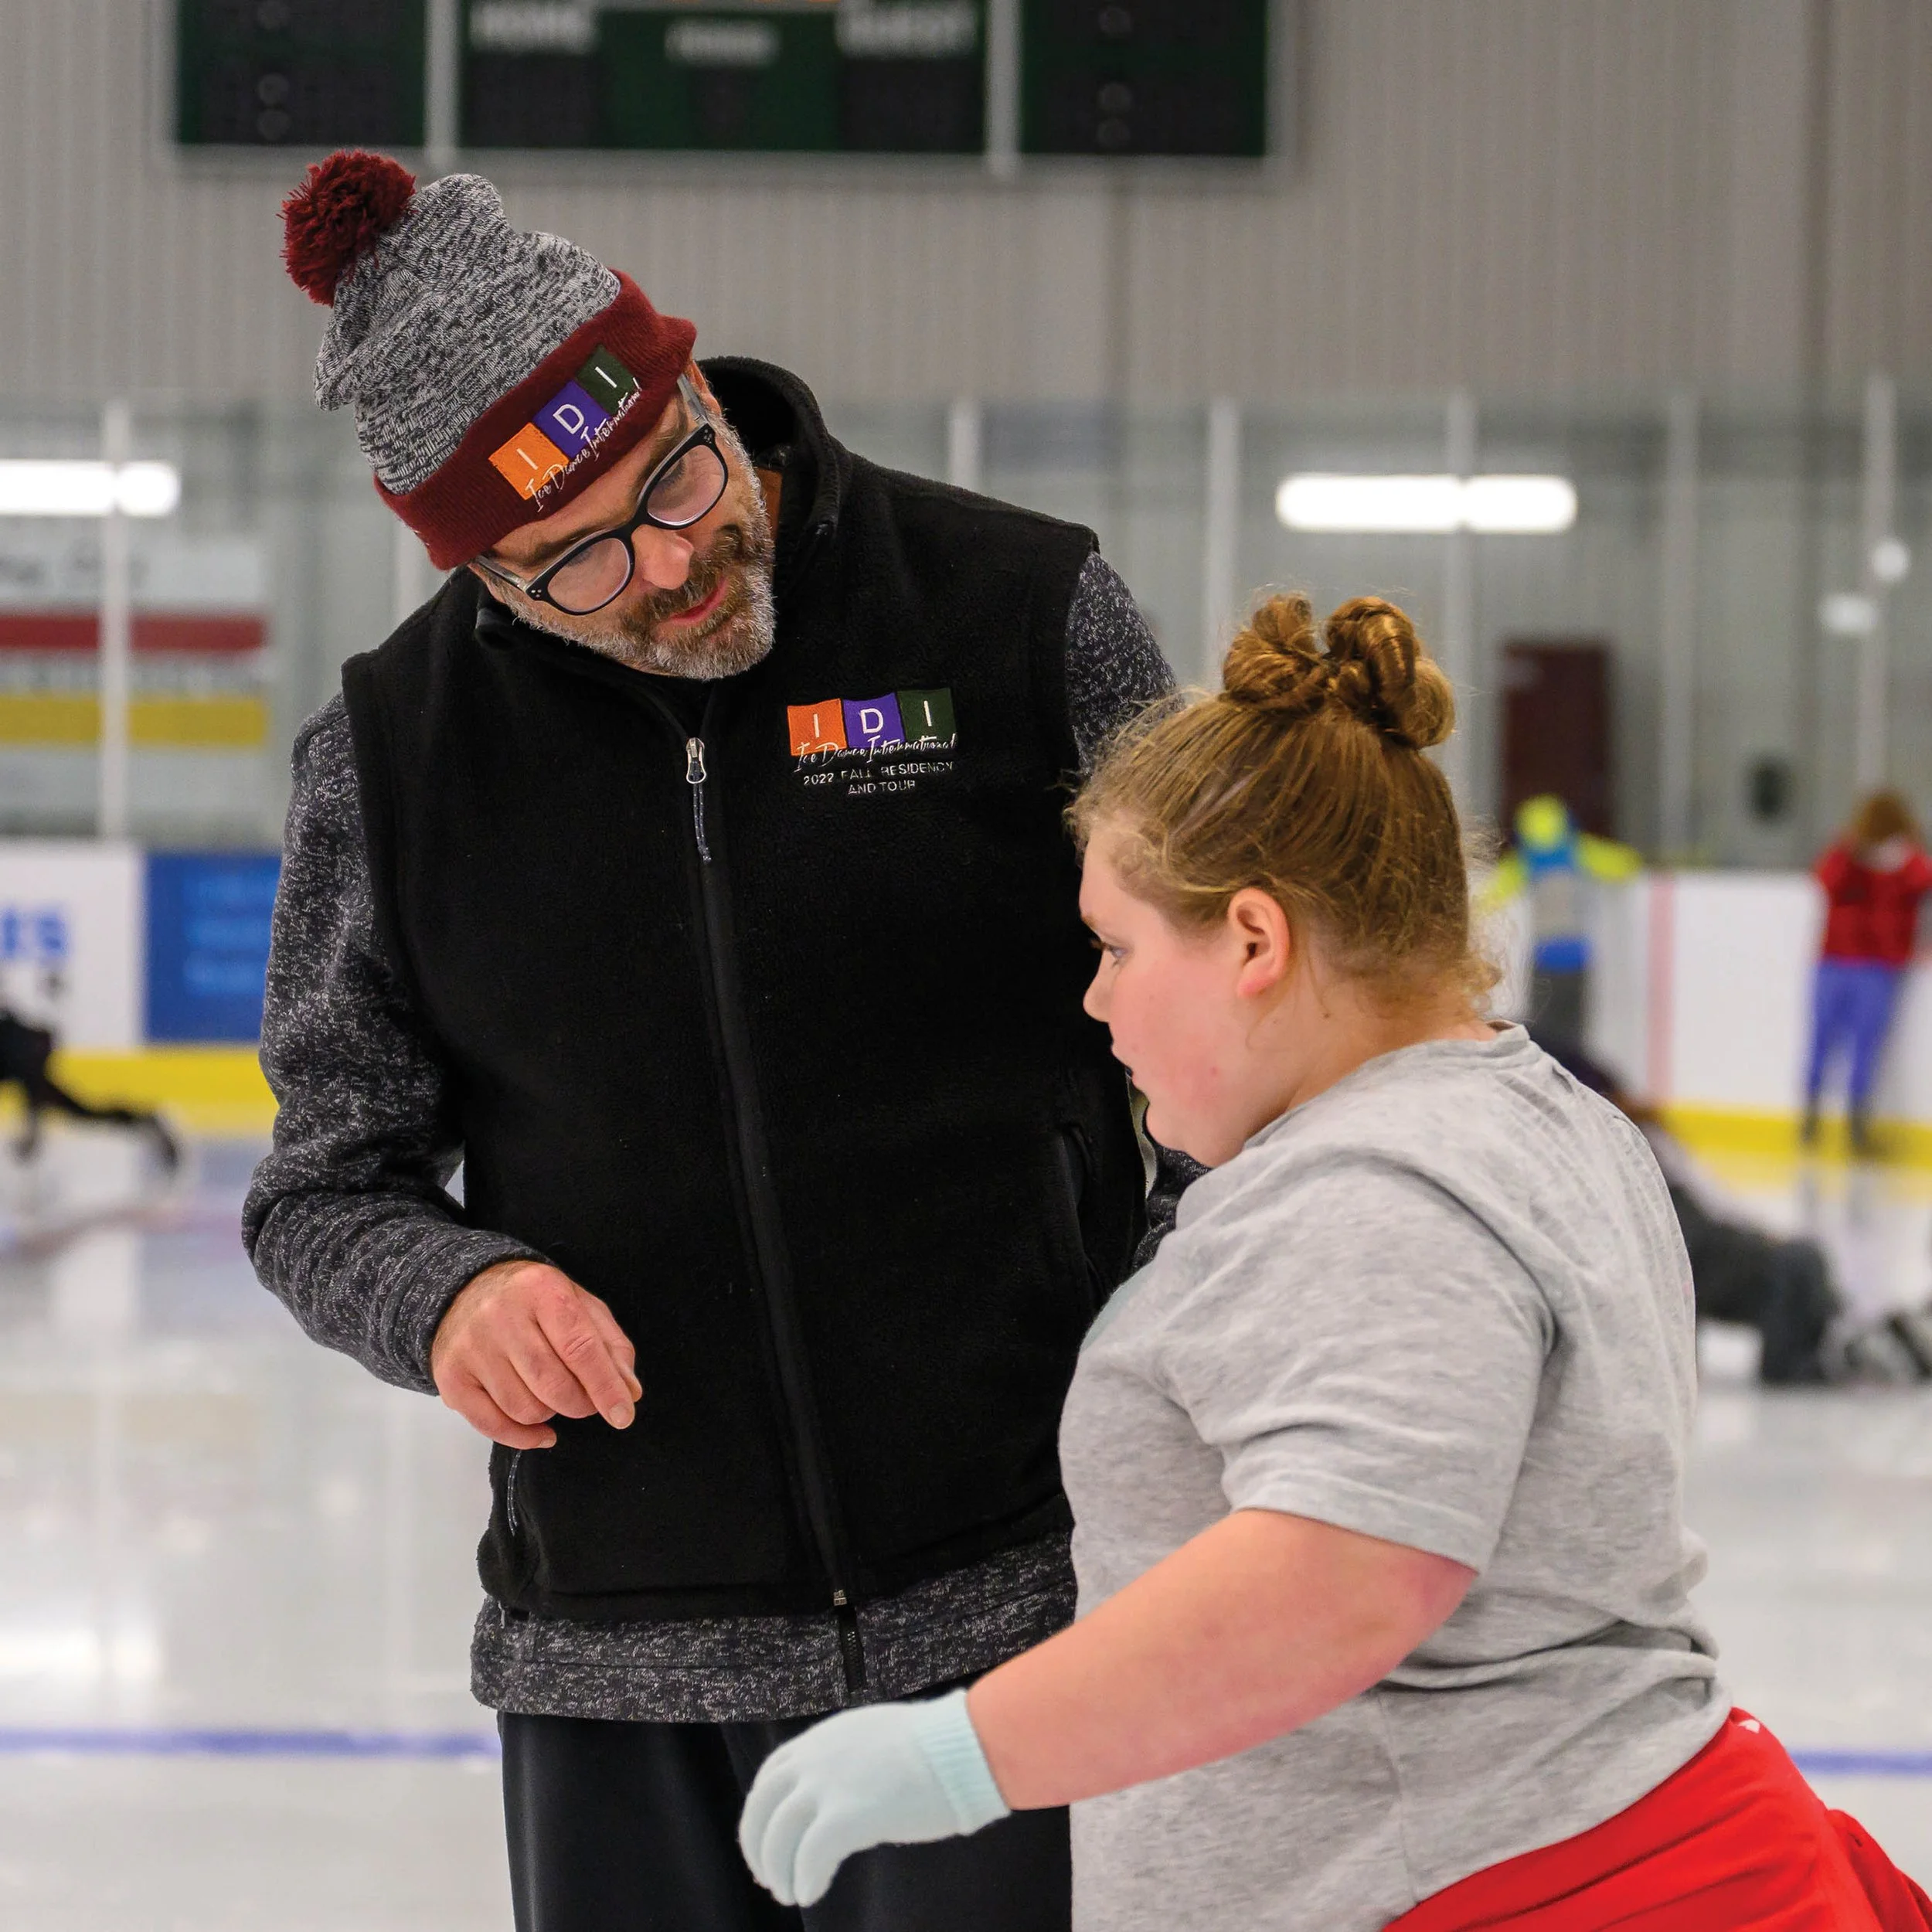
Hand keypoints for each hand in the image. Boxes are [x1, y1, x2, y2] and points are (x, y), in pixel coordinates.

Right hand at [430, 1259, 640, 1448]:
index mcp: (541, 1290)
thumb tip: (628, 1392)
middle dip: (580, 1404)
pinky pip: (491, 1425)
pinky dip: (522, 1437)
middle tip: (585, 1400)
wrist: (465, 1289)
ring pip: (524, 1409)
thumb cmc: (535, 1301)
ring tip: (552, 1395)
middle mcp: (501, 1316)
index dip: (605, 1387)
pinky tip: (541, 1431)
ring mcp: (471, 1348)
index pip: (580, 1348)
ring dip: (550, 1414)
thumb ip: (611, 1346)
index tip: (623, 1415)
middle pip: (552, 1385)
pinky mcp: (451, 1376)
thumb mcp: (581, 1306)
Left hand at [739, 1690, 1009, 1906]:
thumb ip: (847, 1761)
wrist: (962, 1745)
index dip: (761, 1814)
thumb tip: (841, 1794)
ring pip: (779, 1838)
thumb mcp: (873, 1738)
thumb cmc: (933, 1745)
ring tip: (791, 1893)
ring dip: (780, 1872)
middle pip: (762, 1808)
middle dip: (758, 1848)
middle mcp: (815, 1758)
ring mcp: (829, 1786)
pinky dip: (805, 1880)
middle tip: (769, 1878)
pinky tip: (812, 1893)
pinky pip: (810, 1858)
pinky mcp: (848, 1816)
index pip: (769, 1777)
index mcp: (821, 1739)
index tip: (765, 1841)